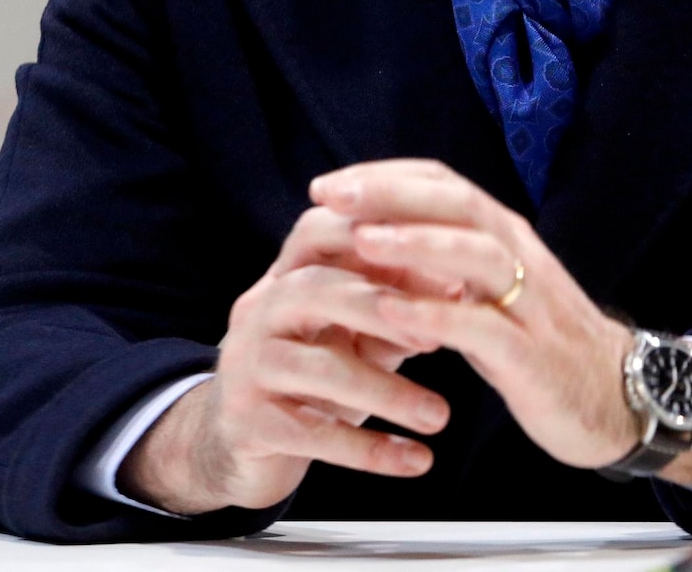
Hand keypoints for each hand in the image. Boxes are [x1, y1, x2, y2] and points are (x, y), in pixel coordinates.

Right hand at [118, 205, 454, 513]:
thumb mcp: (350, 331)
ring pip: (320, 368)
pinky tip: (415, 460)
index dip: (380, 244)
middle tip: (439, 339)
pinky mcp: (246, 422)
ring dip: (388, 392)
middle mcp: (260, 310)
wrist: (232, 440)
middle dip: (383, 311)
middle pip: (318, 288)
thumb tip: (459, 285)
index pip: (321, 230)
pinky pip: (312, 433)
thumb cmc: (310, 371)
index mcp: (287, 276)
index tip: (445, 272)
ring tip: (440, 415)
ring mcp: (247, 365)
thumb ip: (394, 306)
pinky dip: (369, 449)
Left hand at [311, 159, 691, 488]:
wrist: (618, 398)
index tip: (329, 183)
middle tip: (329, 194)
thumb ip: (447, 265)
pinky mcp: (532, 354)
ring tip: (360, 241)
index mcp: (506, 237)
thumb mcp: (493, 293)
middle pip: (458, 204)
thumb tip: (377, 238)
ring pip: (475, 253)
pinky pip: (482, 326)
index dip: (385, 178)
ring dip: (415, 243)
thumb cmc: (542, 344)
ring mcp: (530, 304)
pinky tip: (389, 312)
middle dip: (391, 194)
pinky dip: (434, 314)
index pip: (445, 184)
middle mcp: (520, 257)